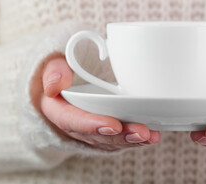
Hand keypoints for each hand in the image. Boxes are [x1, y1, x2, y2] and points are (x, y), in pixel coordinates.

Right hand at [30, 54, 160, 151]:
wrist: (68, 80)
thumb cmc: (64, 70)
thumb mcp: (54, 65)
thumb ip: (55, 71)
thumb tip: (58, 83)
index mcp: (58, 110)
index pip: (73, 121)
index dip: (92, 125)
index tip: (114, 124)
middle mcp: (74, 125)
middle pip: (97, 136)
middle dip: (121, 136)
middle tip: (142, 132)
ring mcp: (91, 131)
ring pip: (111, 140)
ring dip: (132, 140)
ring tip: (151, 135)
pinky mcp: (104, 130)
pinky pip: (119, 138)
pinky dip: (135, 139)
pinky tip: (152, 136)